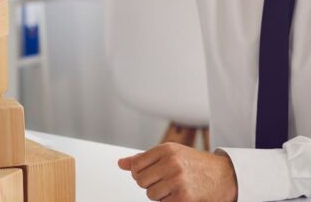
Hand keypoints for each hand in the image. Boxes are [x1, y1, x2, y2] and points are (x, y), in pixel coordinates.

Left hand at [118, 143, 237, 201]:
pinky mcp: (183, 197)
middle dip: (149, 183)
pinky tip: (180, 193)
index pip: (136, 164)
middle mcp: (171, 163)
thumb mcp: (170, 153)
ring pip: (150, 193)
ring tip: (173, 186)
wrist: (225, 176)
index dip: (139, 172)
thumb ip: (144, 158)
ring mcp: (177, 180)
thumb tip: (121, 164)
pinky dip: (168, 201)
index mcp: (166, 149)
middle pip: (140, 180)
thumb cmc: (194, 163)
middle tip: (164, 180)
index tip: (150, 172)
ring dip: (159, 194)